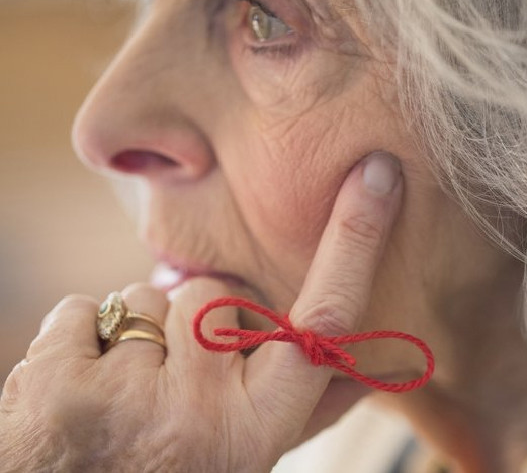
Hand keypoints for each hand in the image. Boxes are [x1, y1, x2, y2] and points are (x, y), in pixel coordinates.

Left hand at [0, 153, 401, 471]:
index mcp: (257, 428)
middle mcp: (199, 412)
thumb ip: (308, 409)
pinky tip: (83, 387)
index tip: (378, 175)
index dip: (355, 241)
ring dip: (137, 334)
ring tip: (127, 390)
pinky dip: (80, 338)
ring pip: (145, 297)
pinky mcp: (57, 381)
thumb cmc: (179, 470)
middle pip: (212, 293)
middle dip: (193, 320)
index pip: (324, 318)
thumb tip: (375, 373)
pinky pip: (81, 309)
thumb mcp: (250, 450)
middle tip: (175, 379)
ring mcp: (125, 396)